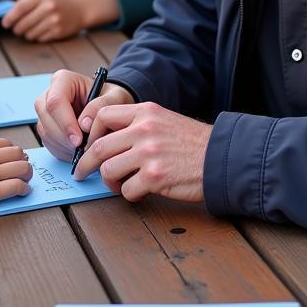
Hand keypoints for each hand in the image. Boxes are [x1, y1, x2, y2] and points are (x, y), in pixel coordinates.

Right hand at [0, 138, 32, 214]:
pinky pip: (16, 187)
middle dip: (23, 161)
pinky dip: (24, 189)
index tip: (15, 158)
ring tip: (26, 180)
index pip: (6, 144)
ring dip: (27, 174)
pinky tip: (23, 191)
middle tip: (24, 169)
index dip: (14, 152)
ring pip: (21, 168)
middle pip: (17, 153)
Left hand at [3, 0, 118, 42]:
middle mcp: (48, 7)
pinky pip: (39, 39)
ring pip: (30, 34)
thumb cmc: (56, 1)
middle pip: (23, 24)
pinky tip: (42, 30)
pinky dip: (37, 37)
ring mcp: (54, 20)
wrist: (81, 7)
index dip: (10, 17)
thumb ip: (26, 3)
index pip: (20, 8)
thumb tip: (7, 18)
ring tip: (32, 28)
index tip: (5, 24)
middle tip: (17, 29)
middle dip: (17, 29)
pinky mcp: (58, 31)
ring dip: (27, 34)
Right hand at [35, 69, 133, 160]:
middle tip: (82, 149)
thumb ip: (101, 105)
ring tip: (84, 150)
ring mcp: (45, 111)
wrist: (109, 108)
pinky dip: (62, 150)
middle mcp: (50, 93)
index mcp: (64, 80)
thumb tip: (84, 124)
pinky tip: (77, 151)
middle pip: (46, 116)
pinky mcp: (46, 126)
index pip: (56, 101)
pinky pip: (47, 141)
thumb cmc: (111, 99)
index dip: (65, 123)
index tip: (79, 140)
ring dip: (63, 145)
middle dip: (64, 137)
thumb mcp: (115, 97)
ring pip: (45, 131)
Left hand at [73, 102, 209, 202]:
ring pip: (108, 170)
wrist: (223, 158)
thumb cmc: (194, 143)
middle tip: (83, 173)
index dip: (90, 132)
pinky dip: (130, 194)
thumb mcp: (165, 121)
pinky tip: (141, 191)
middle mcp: (144, 130)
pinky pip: (126, 190)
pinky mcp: (154, 177)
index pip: (102, 115)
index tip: (87, 144)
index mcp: (145, 112)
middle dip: (87, 163)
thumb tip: (107, 141)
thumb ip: (139, 125)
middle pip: (99, 146)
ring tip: (120, 185)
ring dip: (110, 182)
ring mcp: (148, 154)